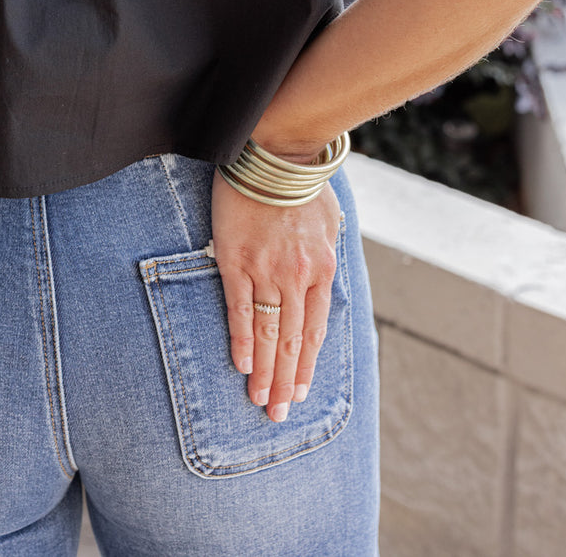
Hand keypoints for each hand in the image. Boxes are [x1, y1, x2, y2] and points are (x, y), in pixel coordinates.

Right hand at [210, 169, 340, 422]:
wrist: (276, 152)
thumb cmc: (302, 184)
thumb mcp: (328, 224)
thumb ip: (324, 257)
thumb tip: (321, 279)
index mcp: (322, 270)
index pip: (315, 332)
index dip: (306, 366)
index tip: (298, 392)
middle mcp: (298, 276)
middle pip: (292, 341)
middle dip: (285, 381)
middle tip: (277, 414)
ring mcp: (267, 269)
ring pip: (269, 333)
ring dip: (264, 372)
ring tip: (260, 401)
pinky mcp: (237, 259)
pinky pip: (241, 308)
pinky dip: (243, 340)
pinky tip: (243, 365)